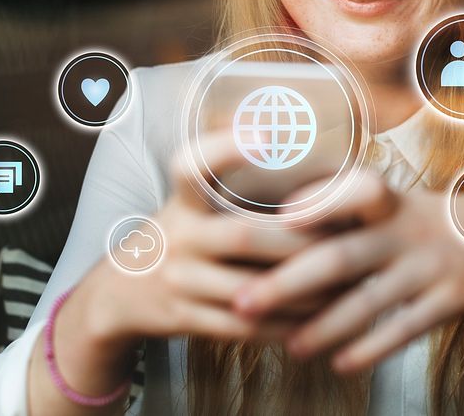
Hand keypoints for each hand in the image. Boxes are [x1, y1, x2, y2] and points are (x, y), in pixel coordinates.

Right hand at [81, 133, 322, 347]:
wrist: (119, 295)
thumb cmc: (179, 237)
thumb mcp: (189, 203)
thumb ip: (229, 183)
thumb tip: (296, 148)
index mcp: (183, 202)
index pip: (191, 166)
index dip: (225, 148)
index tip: (266, 136)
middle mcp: (179, 237)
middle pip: (243, 235)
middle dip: (298, 241)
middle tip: (345, 239)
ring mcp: (180, 281)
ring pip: (250, 288)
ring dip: (302, 290)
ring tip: (344, 285)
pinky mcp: (186, 319)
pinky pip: (245, 327)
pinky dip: (285, 324)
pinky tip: (317, 320)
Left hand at [232, 172, 463, 372]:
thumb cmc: (441, 221)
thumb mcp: (403, 201)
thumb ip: (351, 204)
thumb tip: (286, 208)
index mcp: (391, 202)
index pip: (351, 192)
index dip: (316, 202)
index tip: (276, 218)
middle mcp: (405, 232)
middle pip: (339, 257)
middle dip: (287, 282)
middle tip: (243, 301)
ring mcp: (428, 268)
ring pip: (367, 302)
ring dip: (323, 327)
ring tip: (289, 346)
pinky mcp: (449, 300)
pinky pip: (405, 328)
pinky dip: (372, 347)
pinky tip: (341, 364)